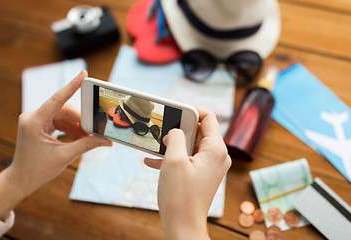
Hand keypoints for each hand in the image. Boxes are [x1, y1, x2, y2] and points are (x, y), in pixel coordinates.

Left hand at [0, 70, 111, 220]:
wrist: (21, 180)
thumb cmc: (38, 170)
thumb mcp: (64, 157)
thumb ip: (86, 145)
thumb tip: (106, 140)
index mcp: (34, 122)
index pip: (57, 99)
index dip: (72, 86)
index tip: (84, 74)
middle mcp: (32, 117)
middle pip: (64, 110)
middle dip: (80, 121)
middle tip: (94, 132)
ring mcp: (35, 120)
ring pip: (63, 115)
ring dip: (76, 126)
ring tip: (86, 138)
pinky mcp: (38, 124)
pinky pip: (59, 121)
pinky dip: (70, 129)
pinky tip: (78, 138)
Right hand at [144, 108, 230, 239]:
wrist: (183, 226)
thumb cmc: (180, 197)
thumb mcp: (173, 160)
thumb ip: (175, 137)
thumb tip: (175, 131)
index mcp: (215, 149)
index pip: (208, 117)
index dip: (192, 109)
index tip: (175, 109)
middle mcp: (217, 156)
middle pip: (199, 130)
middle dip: (179, 128)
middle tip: (162, 128)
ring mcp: (211, 166)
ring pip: (192, 145)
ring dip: (174, 144)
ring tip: (156, 145)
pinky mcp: (202, 175)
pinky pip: (189, 158)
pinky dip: (174, 157)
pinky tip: (153, 161)